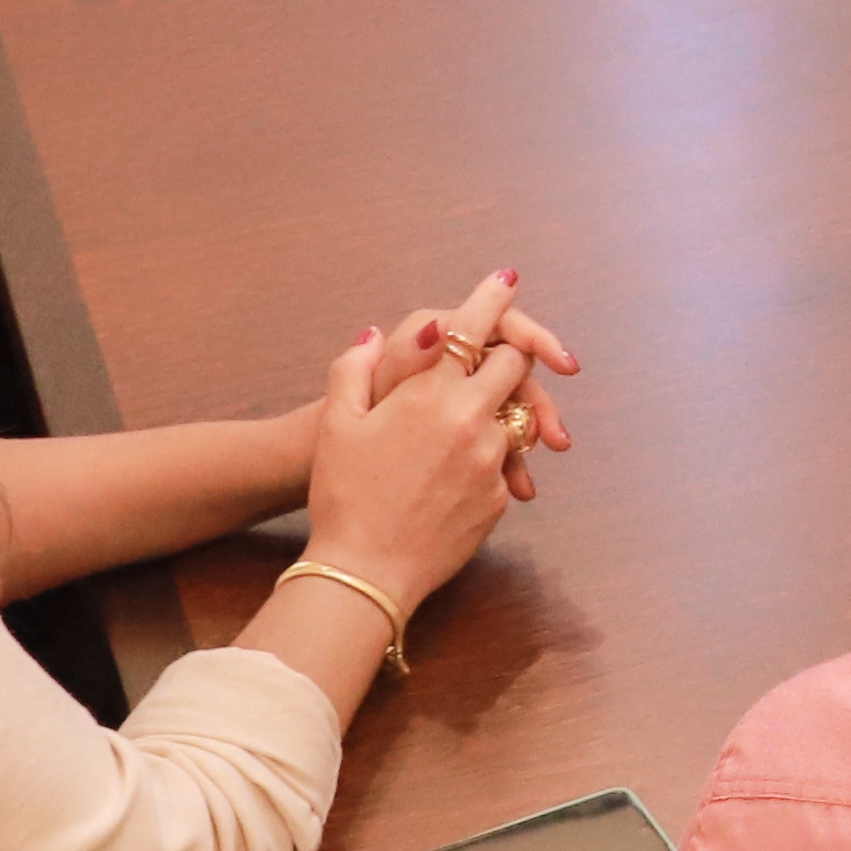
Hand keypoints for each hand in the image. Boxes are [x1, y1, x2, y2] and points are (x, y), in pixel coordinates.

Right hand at [302, 267, 580, 608]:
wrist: (365, 572)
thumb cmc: (343, 495)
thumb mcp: (337, 425)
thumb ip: (352, 370)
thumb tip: (370, 334)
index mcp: (429, 393)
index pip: (474, 329)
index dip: (492, 299)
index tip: (505, 279)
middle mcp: (470, 420)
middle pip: (512, 365)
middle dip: (502, 359)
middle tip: (482, 365)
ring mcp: (490, 460)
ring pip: (513, 416)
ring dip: (494, 414)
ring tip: (453, 437)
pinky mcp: (499, 496)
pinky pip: (504, 462)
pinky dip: (488, 460)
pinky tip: (450, 479)